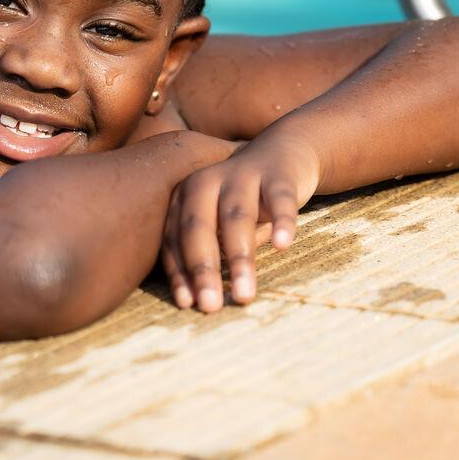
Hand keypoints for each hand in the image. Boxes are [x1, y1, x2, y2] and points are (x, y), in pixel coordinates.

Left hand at [160, 131, 320, 311]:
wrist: (283, 153)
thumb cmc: (241, 201)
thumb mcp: (216, 222)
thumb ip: (204, 252)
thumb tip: (194, 301)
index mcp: (185, 195)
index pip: (175, 237)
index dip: (180, 271)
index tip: (186, 304)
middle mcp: (208, 181)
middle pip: (200, 227)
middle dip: (204, 269)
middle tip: (210, 306)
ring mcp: (243, 175)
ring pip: (238, 218)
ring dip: (240, 258)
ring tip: (244, 294)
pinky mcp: (279, 175)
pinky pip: (279, 200)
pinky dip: (281, 222)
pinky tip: (281, 245)